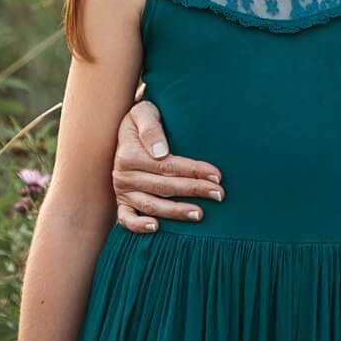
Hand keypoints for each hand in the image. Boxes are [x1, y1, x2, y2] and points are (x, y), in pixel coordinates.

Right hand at [111, 99, 222, 232]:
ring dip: (176, 212)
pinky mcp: (121, 203)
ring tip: (200, 214)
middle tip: (219, 194)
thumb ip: (151, 128)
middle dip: (194, 191)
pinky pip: (126, 219)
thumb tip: (160, 151)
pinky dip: (138, 226)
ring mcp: (122, 191)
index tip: (217, 175)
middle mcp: (124, 175)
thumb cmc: (143, 118)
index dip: (193, 171)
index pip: (167, 166)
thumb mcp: (143, 112)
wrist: (125, 129)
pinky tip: (156, 228)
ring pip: (151, 205)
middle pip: (164, 187)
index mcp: (130, 155)